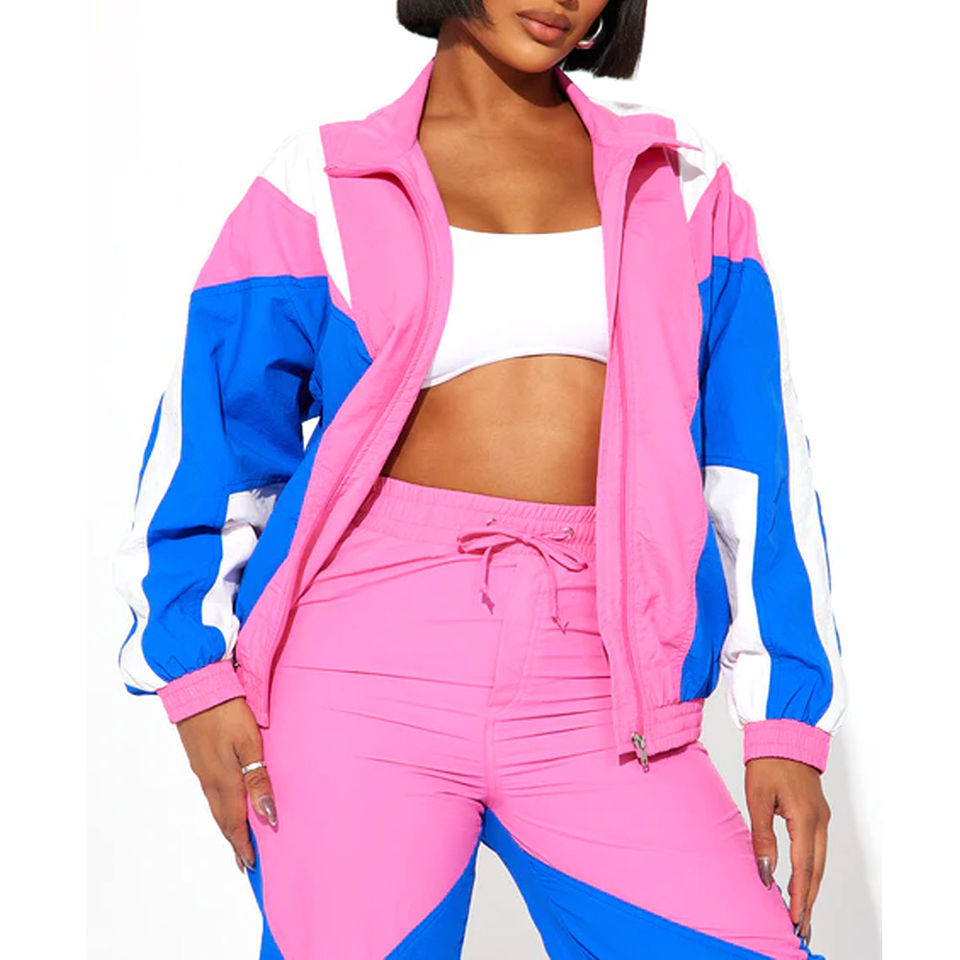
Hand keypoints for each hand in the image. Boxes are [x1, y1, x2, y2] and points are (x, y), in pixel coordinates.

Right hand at [175, 696, 277, 873]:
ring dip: (227, 825)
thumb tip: (268, 814)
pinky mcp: (199, 758)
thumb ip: (258, 780)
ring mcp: (202, 769)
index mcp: (224, 779)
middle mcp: (210, 779)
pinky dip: (220, 808)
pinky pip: (211, 792)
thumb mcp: (250, 743)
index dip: (243, 844)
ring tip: (237, 839)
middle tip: (244, 861)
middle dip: (234, 841)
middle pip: (223, 818)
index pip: (234, 821)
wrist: (196, 687)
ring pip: (215, 806)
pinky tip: (226, 805)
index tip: (250, 864)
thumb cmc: (227, 712)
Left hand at [745, 757, 829, 945]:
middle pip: (816, 870)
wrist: (784, 733)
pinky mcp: (817, 814)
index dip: (800, 896)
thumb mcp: (758, 798)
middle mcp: (819, 821)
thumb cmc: (768, 761)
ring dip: (812, 887)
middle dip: (810, 900)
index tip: (795, 919)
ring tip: (803, 911)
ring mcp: (822, 818)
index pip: (804, 867)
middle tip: (802, 926)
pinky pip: (817, 848)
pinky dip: (811, 869)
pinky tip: (804, 880)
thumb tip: (765, 871)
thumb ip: (762, 836)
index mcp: (805, 818)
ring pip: (819, 861)